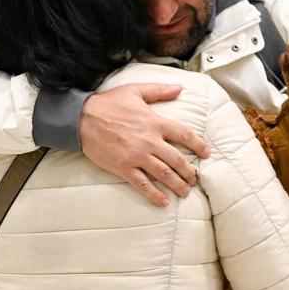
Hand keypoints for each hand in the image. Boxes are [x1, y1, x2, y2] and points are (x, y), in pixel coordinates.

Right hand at [79, 84, 209, 207]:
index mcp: (155, 122)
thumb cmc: (108, 104)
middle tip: (195, 178)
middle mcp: (150, 141)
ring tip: (185, 191)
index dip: (198, 145)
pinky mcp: (124, 168)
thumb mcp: (135, 91)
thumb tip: (179, 87)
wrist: (82, 118)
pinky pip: (143, 184)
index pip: (184, 135)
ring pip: (164, 174)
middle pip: (177, 159)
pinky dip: (154, 195)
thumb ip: (159, 91)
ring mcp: (137, 156)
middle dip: (189, 172)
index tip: (206, 153)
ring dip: (177, 184)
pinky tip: (163, 202)